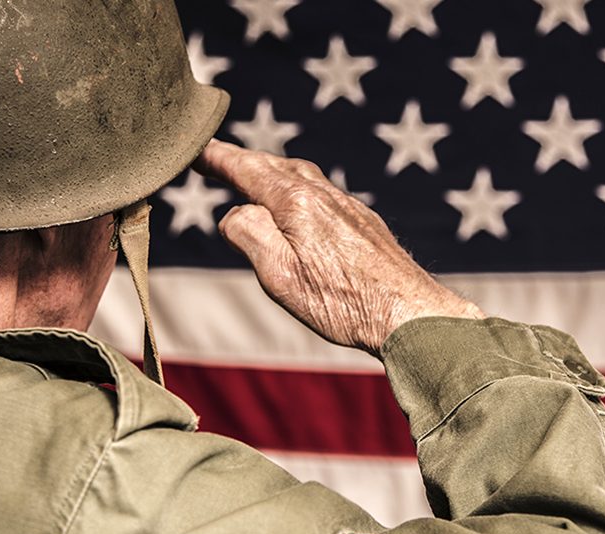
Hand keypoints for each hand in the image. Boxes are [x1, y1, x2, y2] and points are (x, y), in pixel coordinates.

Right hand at [193, 139, 483, 355]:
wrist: (409, 314)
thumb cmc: (343, 303)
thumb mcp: (278, 275)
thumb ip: (248, 233)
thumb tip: (234, 211)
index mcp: (296, 202)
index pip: (247, 168)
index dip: (217, 157)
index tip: (195, 148)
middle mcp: (324, 194)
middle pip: (275, 166)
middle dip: (243, 162)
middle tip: (216, 160)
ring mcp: (348, 206)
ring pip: (302, 176)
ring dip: (273, 173)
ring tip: (253, 179)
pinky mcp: (364, 222)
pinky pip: (323, 192)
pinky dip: (299, 189)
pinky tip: (300, 208)